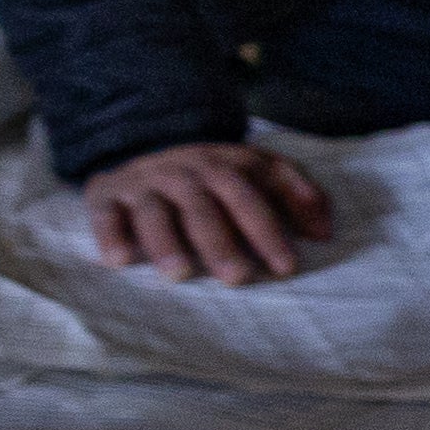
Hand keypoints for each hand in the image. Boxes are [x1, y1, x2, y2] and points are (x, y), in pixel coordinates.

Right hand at [86, 140, 334, 285]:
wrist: (146, 152)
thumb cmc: (215, 178)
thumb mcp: (258, 173)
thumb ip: (297, 195)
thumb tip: (324, 232)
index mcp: (221, 164)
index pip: (247, 195)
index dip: (267, 230)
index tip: (285, 267)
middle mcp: (181, 171)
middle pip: (202, 205)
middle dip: (220, 242)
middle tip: (237, 277)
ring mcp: (143, 183)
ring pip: (154, 210)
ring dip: (166, 241)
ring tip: (179, 274)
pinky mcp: (107, 195)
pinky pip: (106, 213)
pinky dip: (111, 234)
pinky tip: (120, 261)